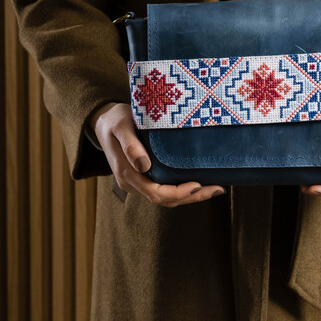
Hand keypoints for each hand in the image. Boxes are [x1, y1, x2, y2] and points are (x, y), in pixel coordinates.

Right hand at [89, 102, 225, 206]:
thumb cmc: (114, 120)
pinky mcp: (144, 177)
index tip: (198, 184)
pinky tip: (200, 183)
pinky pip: (164, 189)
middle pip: (165, 199)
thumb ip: (130, 145)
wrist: (103, 121)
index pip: (156, 193)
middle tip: (217, 188)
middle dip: (192, 197)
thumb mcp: (120, 126)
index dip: (178, 193)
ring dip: (190, 196)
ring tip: (214, 188)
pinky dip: (182, 190)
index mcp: (127, 174)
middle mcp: (132, 182)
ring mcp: (138, 181)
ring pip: (166, 198)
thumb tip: (144, 166)